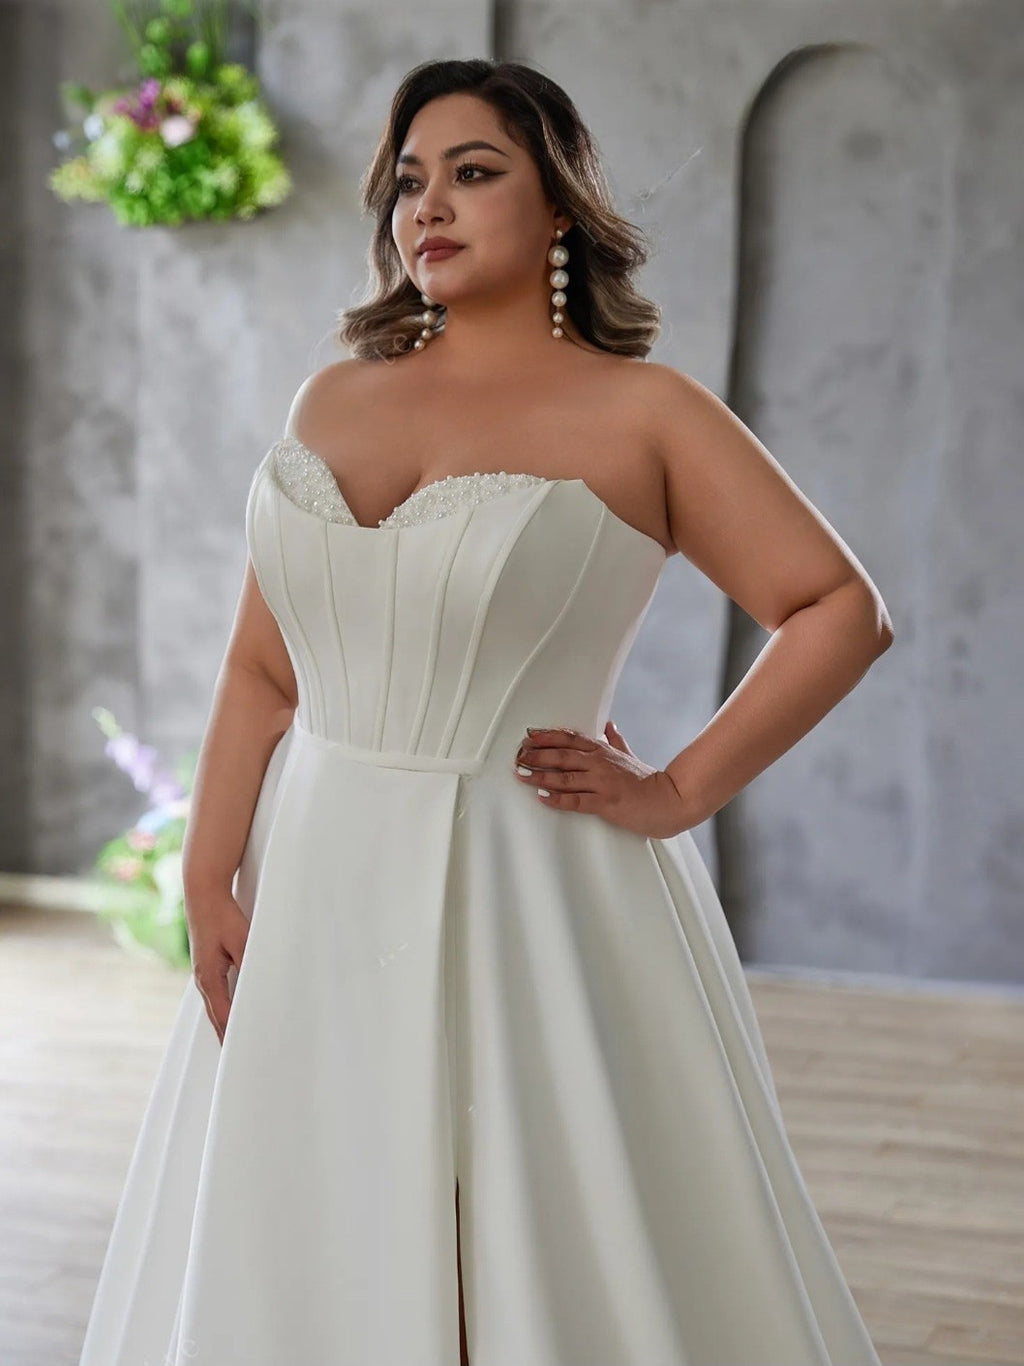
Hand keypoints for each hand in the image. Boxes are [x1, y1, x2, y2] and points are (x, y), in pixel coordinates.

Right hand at [185, 889, 249, 1045]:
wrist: (204, 895)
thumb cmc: (223, 916)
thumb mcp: (242, 939)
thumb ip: (249, 964)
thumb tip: (258, 987)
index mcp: (210, 978)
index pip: (224, 1017)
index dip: (234, 1036)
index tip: (244, 1053)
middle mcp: (203, 981)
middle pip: (217, 1018)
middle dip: (228, 1039)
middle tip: (241, 1061)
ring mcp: (203, 975)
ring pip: (215, 1009)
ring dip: (225, 1026)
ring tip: (236, 1046)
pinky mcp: (206, 967)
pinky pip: (216, 997)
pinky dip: (224, 1011)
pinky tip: (232, 1015)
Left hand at [512, 721, 690, 838]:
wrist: (669, 801)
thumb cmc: (648, 781)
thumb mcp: (629, 755)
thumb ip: (617, 740)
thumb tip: (610, 724)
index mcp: (604, 751)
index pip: (571, 739)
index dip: (548, 736)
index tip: (529, 736)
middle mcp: (600, 764)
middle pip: (562, 755)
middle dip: (537, 754)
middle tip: (518, 755)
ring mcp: (602, 783)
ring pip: (565, 776)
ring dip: (541, 775)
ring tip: (522, 774)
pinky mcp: (606, 803)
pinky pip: (577, 800)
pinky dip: (558, 798)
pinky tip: (542, 797)